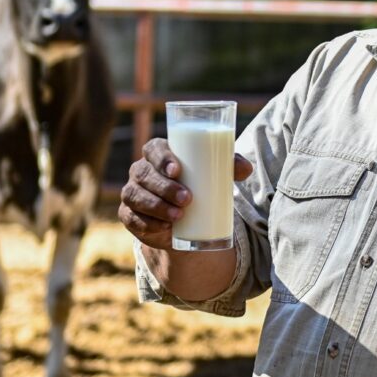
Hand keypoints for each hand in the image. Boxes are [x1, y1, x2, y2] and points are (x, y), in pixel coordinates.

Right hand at [118, 137, 253, 249]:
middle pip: (145, 174)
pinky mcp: (130, 216)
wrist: (186, 218)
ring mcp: (133, 193)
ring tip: (179, 215)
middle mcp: (141, 171)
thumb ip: (231, 167)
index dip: (162, 158)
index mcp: (158, 154)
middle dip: (164, 187)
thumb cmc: (200, 184)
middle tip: (187, 198)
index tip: (177, 170)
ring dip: (156, 206)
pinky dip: (147, 224)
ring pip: (136, 196)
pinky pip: (131, 219)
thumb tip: (247, 169)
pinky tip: (162, 227)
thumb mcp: (215, 173)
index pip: (153, 148)